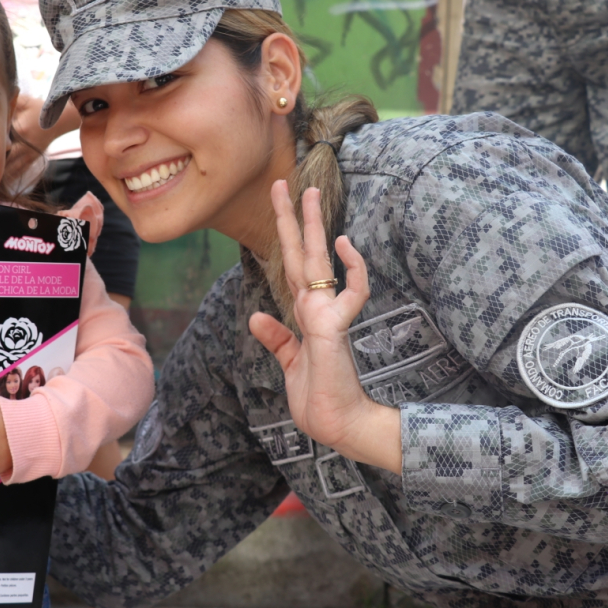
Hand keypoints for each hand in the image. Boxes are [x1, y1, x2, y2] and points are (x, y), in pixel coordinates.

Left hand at [248, 181, 402, 473]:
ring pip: (318, 260)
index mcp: (304, 314)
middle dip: (293, 218)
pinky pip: (349, 291)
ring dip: (314, 226)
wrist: (336, 425)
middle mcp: (315, 307)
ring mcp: (325, 314)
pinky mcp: (332, 328)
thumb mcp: (290, 363)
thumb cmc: (318, 398)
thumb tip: (256, 316)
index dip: (285, 236)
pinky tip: (344, 245)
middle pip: (301, 253)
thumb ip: (277, 338)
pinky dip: (351, 269)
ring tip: (309, 192)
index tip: (281, 208)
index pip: (291, 266)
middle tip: (284, 182)